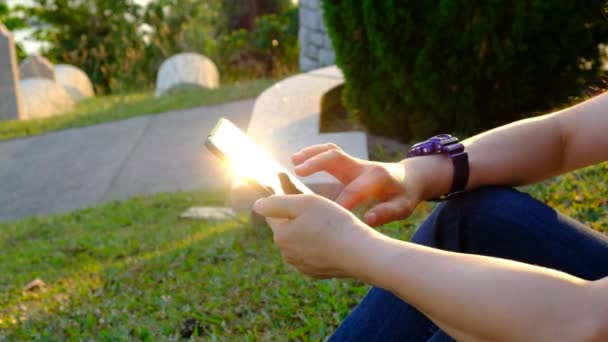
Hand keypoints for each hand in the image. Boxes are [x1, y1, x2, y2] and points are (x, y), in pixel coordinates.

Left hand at [253, 194, 375, 278]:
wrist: (360, 254)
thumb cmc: (333, 223)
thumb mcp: (304, 203)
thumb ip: (276, 203)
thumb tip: (257, 205)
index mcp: (281, 235)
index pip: (273, 214)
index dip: (282, 201)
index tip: (294, 194)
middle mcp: (287, 254)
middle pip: (287, 228)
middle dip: (296, 218)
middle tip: (317, 208)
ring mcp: (302, 266)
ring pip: (300, 242)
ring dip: (308, 232)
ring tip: (328, 223)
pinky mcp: (317, 273)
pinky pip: (313, 254)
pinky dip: (319, 246)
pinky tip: (333, 240)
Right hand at [291, 144, 451, 225]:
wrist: (408, 178)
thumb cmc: (404, 196)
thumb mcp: (402, 207)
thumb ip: (386, 212)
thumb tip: (367, 220)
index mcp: (376, 178)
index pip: (353, 190)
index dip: (340, 203)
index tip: (326, 216)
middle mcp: (363, 165)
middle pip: (337, 157)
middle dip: (317, 163)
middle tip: (298, 171)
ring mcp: (355, 161)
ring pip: (331, 150)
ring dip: (312, 153)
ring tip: (293, 161)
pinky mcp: (348, 162)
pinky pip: (329, 153)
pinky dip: (314, 154)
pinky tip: (298, 161)